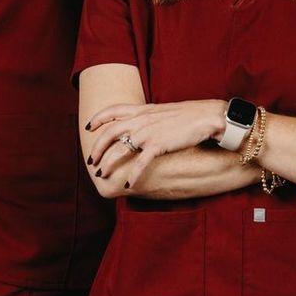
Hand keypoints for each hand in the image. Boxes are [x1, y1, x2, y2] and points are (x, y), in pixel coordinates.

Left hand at [86, 99, 226, 188]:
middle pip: (109, 133)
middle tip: (91, 161)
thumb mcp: (163, 112)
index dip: (98, 118)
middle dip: (97, 148)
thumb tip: (141, 125)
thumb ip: (148, 117)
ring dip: (108, 163)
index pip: (112, 110)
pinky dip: (132, 175)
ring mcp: (148, 132)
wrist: (207, 116)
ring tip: (102, 174)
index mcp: (142, 110)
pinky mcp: (158, 144)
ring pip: (119, 149)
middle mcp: (141, 120)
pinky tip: (128, 185)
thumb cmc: (189, 115)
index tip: (89, 127)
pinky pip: (140, 163)